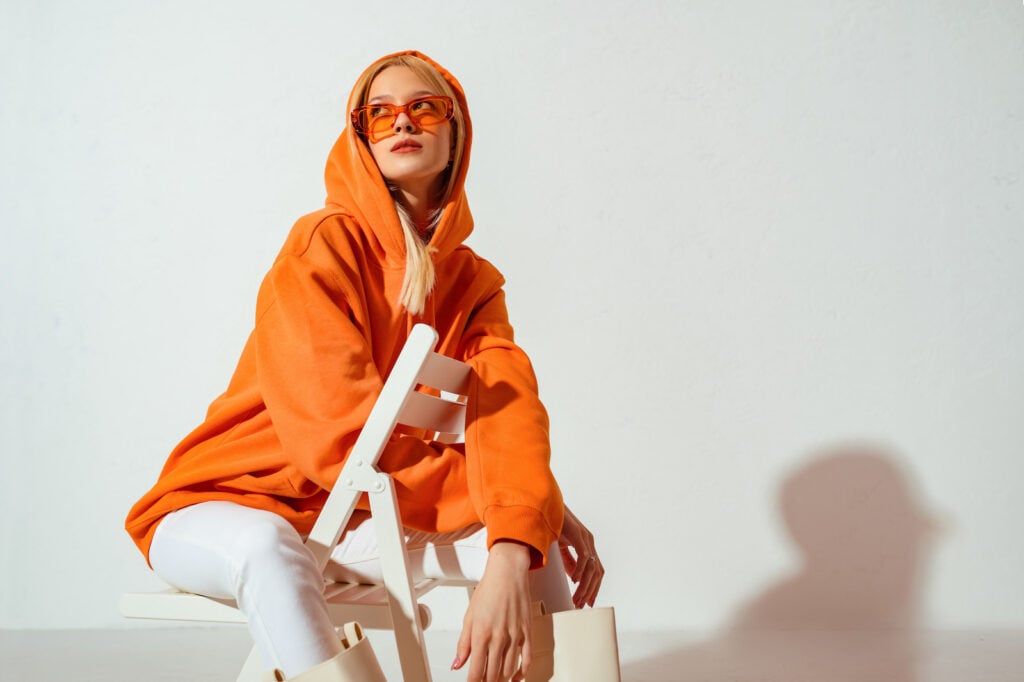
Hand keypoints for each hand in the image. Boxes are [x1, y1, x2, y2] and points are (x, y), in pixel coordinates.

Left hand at [453, 541, 532, 681]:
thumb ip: (463, 644)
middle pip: (493, 674)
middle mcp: (498, 637)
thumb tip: (457, 664)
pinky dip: (522, 673)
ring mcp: (514, 636)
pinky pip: (527, 659)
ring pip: (509, 670)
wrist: (507, 574)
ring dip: (502, 679)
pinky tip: (516, 677)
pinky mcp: (527, 632)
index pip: (476, 671)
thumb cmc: (488, 591)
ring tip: (496, 679)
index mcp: (481, 634)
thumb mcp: (469, 616)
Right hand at [559, 505, 603, 607]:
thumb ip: (569, 561)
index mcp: (586, 545)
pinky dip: (581, 570)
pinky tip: (575, 581)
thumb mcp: (561, 547)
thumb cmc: (552, 523)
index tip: (588, 602)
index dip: (594, 587)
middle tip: (581, 605)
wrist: (545, 504)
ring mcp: (585, 538)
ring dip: (585, 586)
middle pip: (598, 572)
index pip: (596, 571)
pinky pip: (584, 556)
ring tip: (577, 598)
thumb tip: (575, 578)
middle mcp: (589, 541)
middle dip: (591, 591)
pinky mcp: (578, 534)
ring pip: (592, 568)